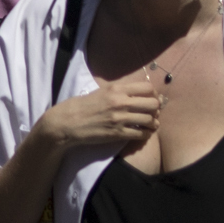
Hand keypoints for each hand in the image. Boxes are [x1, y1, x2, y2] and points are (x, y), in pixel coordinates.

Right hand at [37, 68, 160, 158]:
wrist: (67, 123)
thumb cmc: (81, 106)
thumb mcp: (99, 91)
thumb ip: (118, 91)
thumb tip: (136, 93)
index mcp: (115, 89)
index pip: (147, 88)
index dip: (153, 94)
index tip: (150, 99)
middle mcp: (120, 102)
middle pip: (153, 104)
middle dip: (156, 109)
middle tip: (152, 113)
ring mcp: (120, 118)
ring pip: (151, 120)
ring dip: (153, 123)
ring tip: (149, 125)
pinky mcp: (118, 134)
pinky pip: (142, 134)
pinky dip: (146, 134)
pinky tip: (143, 133)